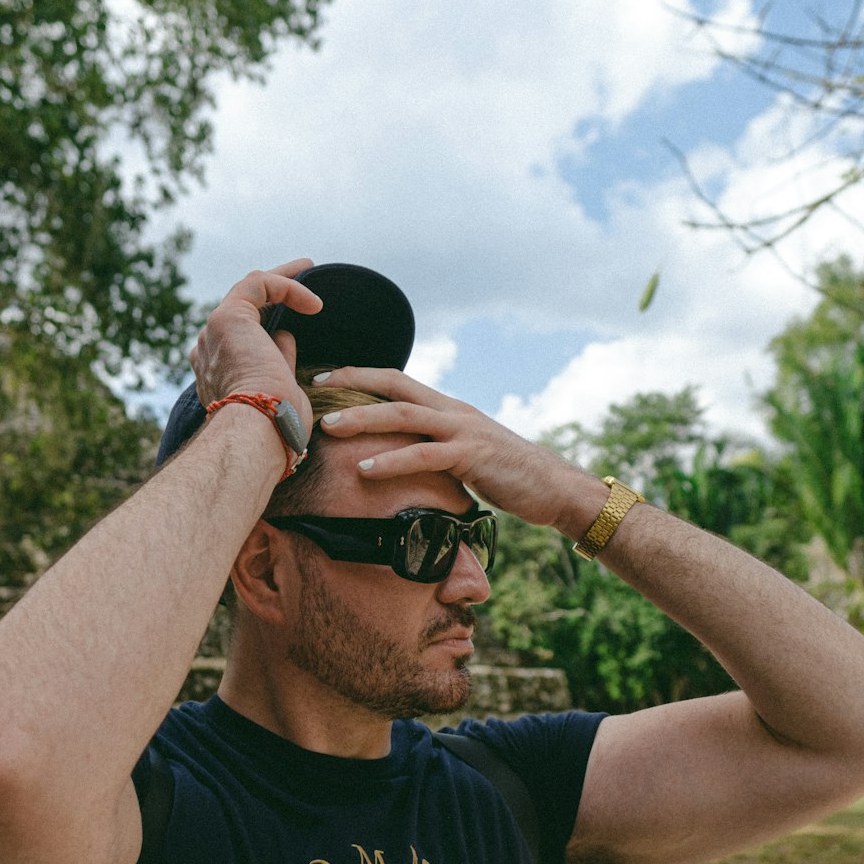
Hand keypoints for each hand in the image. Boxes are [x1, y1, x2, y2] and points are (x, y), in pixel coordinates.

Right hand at [189, 262, 322, 437]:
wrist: (256, 433)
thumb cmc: (274, 428)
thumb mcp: (281, 391)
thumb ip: (279, 361)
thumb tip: (285, 337)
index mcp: (217, 374)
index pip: (242, 339)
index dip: (271, 322)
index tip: (301, 314)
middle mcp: (207, 351)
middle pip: (241, 310)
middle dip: (273, 292)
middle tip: (303, 278)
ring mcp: (213, 334)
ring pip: (248, 292)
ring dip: (282, 282)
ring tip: (309, 270)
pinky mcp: (227, 318)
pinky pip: (257, 285)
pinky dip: (286, 285)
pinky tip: (314, 302)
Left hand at [316, 367, 590, 529]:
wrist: (553, 488)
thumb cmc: (508, 476)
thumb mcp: (465, 455)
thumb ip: (436, 448)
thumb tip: (404, 457)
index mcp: (448, 408)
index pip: (396, 381)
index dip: (359, 375)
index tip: (323, 376)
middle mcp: (452, 411)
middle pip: (394, 386)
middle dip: (351, 383)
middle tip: (311, 389)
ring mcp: (462, 431)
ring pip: (403, 417)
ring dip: (362, 419)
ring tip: (327, 426)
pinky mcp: (471, 456)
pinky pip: (424, 456)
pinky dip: (391, 462)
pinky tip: (364, 471)